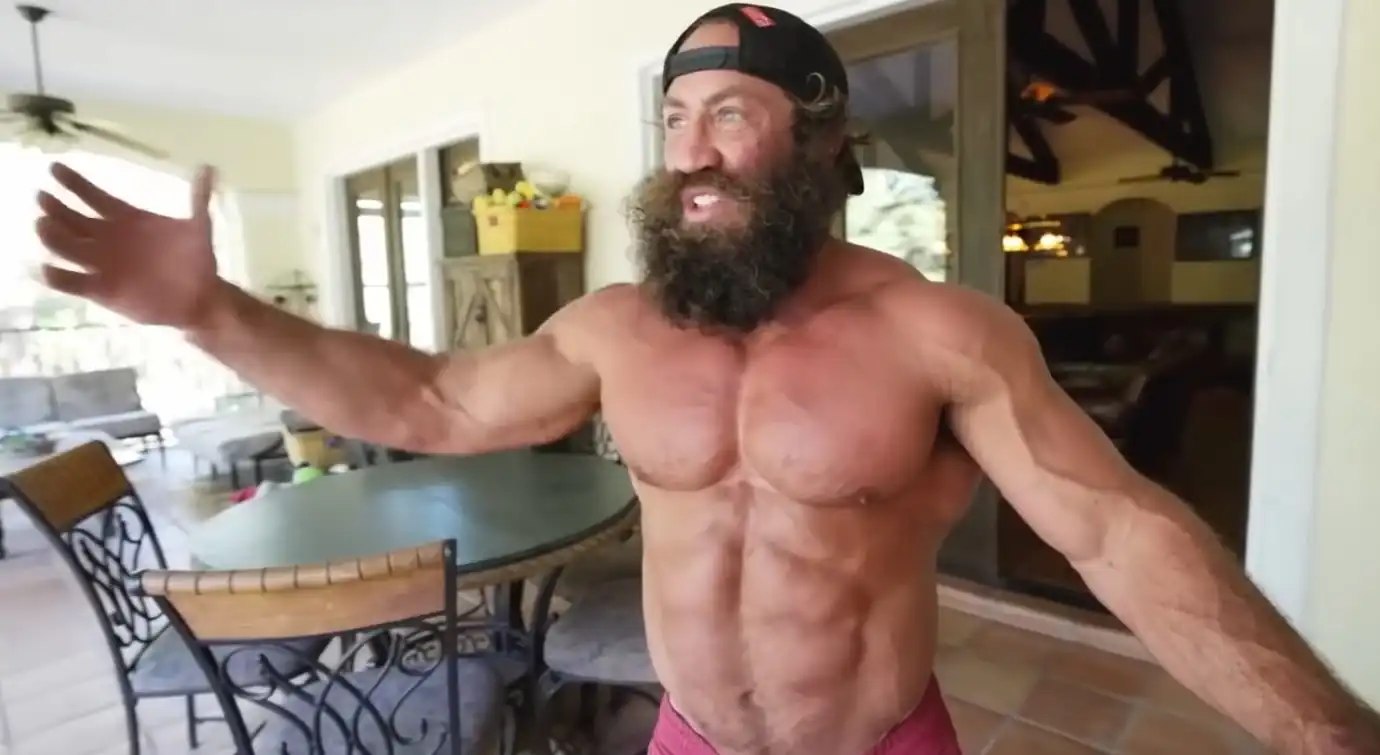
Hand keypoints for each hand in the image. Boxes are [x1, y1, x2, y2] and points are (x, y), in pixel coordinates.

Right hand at [34, 162, 222, 328]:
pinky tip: (45, 268)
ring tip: (42, 225)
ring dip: (54, 237)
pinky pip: (73, 282)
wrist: (201, 297)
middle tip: (43, 196)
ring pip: (68, 247)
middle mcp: (107, 238)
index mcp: (125, 218)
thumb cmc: (196, 259)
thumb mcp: (199, 226)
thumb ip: (199, 198)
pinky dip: (58, 277)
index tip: (54, 167)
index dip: (75, 183)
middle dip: (57, 208)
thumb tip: (208, 167)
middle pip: (74, 220)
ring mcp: (102, 264)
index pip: (93, 196)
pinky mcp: (101, 290)